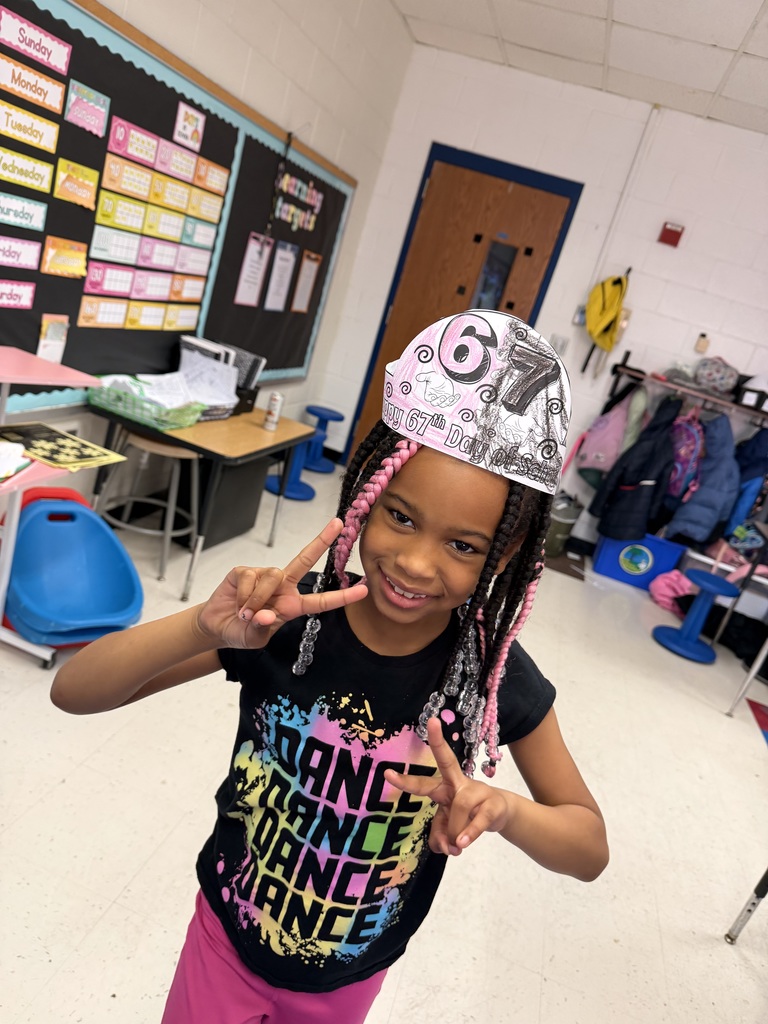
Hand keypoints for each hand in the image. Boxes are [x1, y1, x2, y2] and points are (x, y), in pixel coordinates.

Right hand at [195, 518, 366, 649]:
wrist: (216, 626)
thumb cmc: (241, 631)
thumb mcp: (254, 638)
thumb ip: (262, 629)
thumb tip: (265, 615)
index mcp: (292, 605)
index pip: (322, 600)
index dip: (342, 596)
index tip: (364, 589)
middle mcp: (282, 586)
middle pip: (304, 560)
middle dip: (321, 541)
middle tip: (338, 523)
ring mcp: (263, 576)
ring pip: (273, 576)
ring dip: (259, 599)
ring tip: (246, 614)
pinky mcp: (245, 571)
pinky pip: (251, 578)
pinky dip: (244, 596)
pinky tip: (238, 604)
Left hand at [385, 717, 514, 855]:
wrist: (500, 813)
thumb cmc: (467, 815)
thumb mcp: (448, 828)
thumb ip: (440, 837)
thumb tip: (450, 847)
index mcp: (443, 787)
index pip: (422, 781)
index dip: (405, 780)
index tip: (386, 773)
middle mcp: (458, 782)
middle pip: (447, 761)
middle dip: (438, 742)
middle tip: (432, 721)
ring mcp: (477, 790)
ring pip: (460, 806)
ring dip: (456, 831)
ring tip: (458, 844)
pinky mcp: (492, 804)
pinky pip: (478, 819)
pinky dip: (469, 833)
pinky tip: (463, 842)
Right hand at [415, 371, 459, 407]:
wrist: (444, 378)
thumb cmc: (436, 378)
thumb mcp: (430, 376)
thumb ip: (424, 377)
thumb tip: (417, 377)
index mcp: (429, 394)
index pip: (428, 399)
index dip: (431, 399)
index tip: (433, 396)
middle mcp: (435, 398)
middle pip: (435, 403)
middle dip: (439, 401)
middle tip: (443, 397)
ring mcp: (442, 399)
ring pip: (444, 404)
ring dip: (447, 402)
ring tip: (451, 397)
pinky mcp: (448, 399)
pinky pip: (451, 402)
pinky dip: (454, 400)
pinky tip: (457, 396)